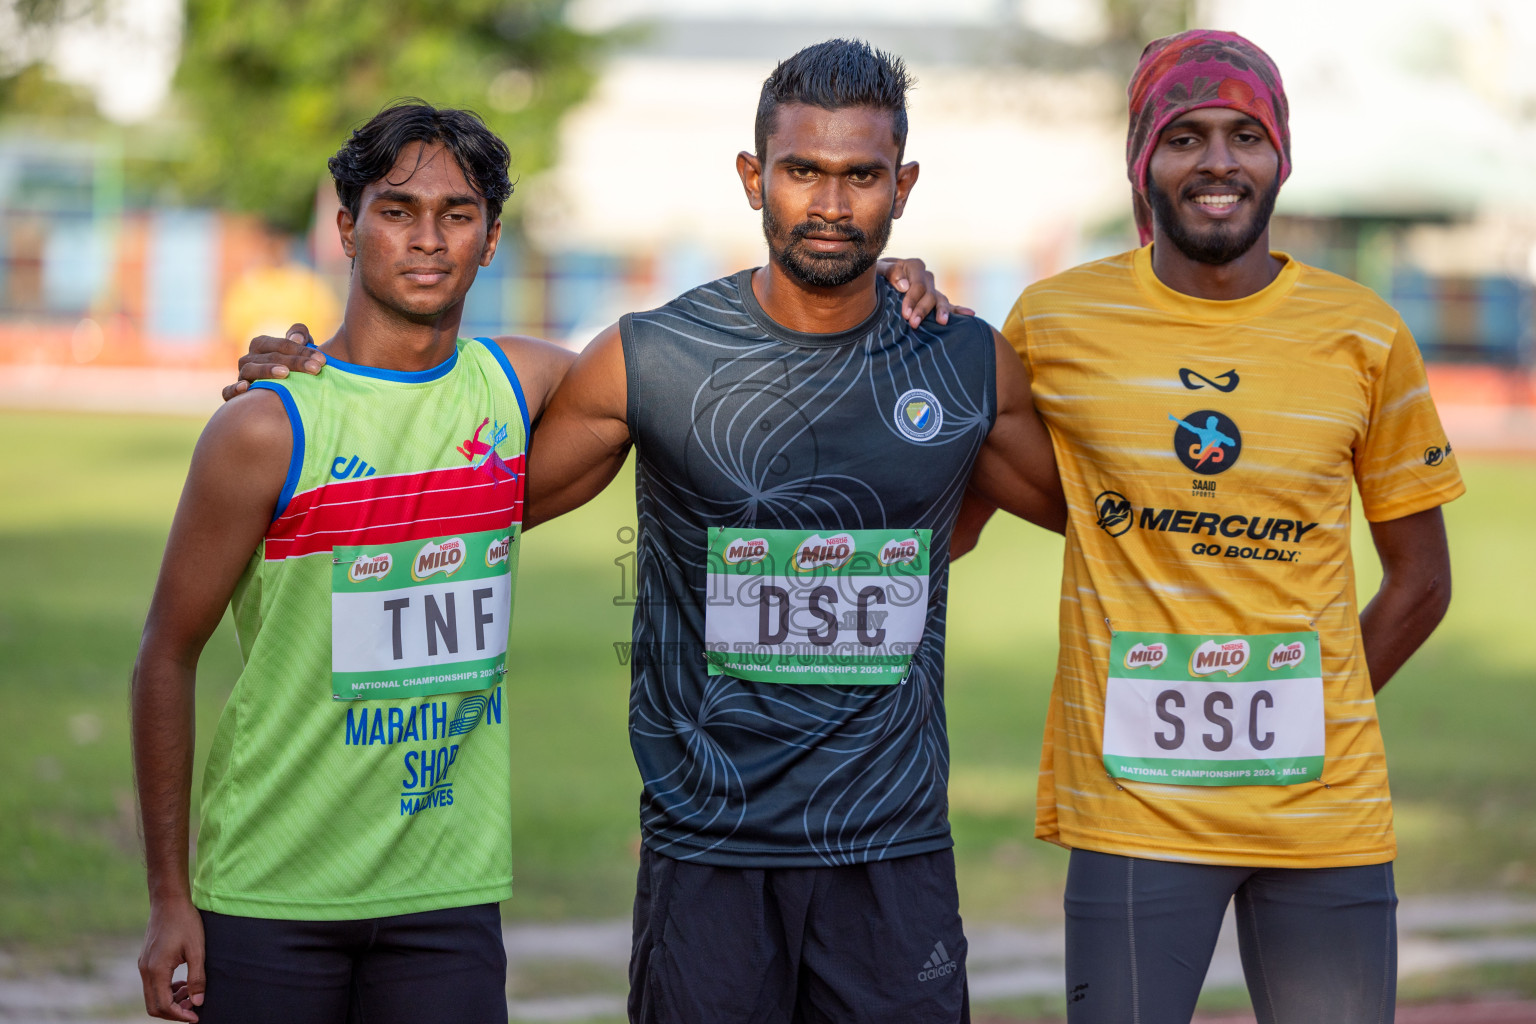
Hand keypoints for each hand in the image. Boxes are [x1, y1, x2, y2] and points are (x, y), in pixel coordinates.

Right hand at [138, 896, 205, 1021]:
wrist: (169, 901)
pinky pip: (153, 984)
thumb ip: (197, 978)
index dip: (179, 1015)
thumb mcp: (197, 950)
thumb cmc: (185, 922)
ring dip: (171, 1001)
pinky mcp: (146, 960)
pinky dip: (166, 990)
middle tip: (194, 1009)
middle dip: (174, 1012)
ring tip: (191, 994)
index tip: (196, 1017)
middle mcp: (145, 970)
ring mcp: (144, 965)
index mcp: (156, 970)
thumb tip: (198, 1002)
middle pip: (154, 1005)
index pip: (163, 1005)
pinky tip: (183, 983)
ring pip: (152, 996)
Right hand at [223, 323, 324, 401]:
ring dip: (267, 370)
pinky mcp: (235, 394)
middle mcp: (249, 358)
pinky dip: (233, 389)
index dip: (302, 350)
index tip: (322, 359)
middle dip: (294, 362)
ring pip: (249, 370)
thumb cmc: (294, 367)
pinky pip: (228, 391)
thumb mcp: (301, 349)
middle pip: (270, 357)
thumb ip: (301, 336)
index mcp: (262, 345)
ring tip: (285, 373)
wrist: (283, 393)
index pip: (281, 344)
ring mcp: (241, 376)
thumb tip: (297, 339)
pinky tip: (246, 388)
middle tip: (316, 369)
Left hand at [877, 257, 974, 328]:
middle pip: (929, 293)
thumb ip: (890, 273)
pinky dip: (959, 310)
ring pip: (940, 299)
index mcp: (913, 266)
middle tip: (914, 323)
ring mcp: (931, 289)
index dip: (912, 299)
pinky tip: (970, 314)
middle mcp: (925, 276)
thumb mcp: (877, 271)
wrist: (876, 283)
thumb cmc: (875, 276)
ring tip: (941, 322)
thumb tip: (904, 285)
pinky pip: (949, 305)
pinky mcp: (934, 300)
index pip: (916, 283)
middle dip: (922, 309)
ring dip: (941, 311)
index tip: (905, 314)